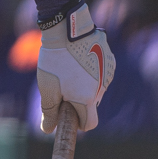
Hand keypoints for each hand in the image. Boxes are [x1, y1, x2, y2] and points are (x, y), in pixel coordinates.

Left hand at [34, 0, 111, 132]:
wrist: (67, 28)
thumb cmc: (55, 59)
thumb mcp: (47, 87)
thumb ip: (49, 111)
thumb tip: (47, 130)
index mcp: (86, 99)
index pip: (90, 124)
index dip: (79, 123)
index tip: (69, 115)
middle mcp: (102, 89)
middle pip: (92, 104)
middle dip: (79, 101)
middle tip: (63, 86)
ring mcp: (108, 73)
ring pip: (97, 88)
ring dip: (86, 85)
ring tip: (69, 68)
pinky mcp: (111, 60)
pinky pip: (102, 73)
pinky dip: (93, 71)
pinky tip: (80, 59)